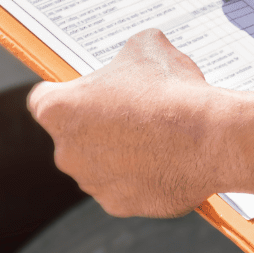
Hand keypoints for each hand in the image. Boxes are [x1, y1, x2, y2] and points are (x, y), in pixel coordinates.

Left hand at [27, 30, 221, 217]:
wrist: (210, 137)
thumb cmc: (172, 90)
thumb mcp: (147, 46)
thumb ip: (128, 53)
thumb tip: (136, 53)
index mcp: (59, 110)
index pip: (43, 99)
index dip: (67, 92)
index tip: (88, 92)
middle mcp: (66, 152)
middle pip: (73, 135)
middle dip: (97, 125)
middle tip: (133, 112)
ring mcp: (92, 183)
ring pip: (98, 164)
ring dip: (118, 153)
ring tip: (156, 136)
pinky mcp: (118, 206)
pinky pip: (123, 188)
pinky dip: (139, 178)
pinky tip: (165, 161)